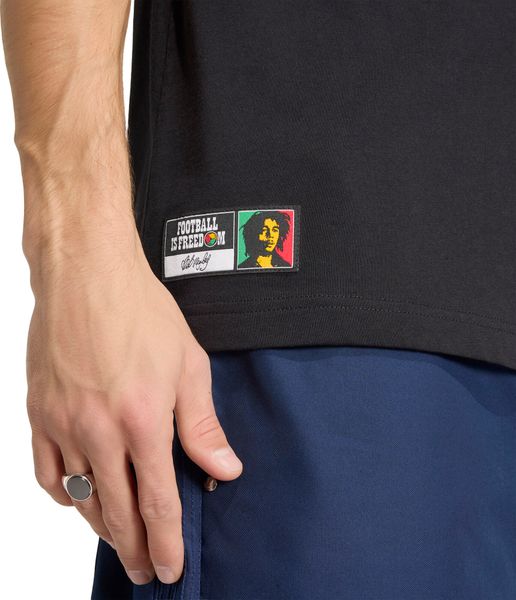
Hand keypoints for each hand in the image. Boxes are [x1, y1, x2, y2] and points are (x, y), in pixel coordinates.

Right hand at [26, 240, 242, 585]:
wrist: (88, 274)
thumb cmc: (141, 312)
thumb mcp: (189, 365)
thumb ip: (203, 425)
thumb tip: (224, 469)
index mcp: (143, 421)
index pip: (156, 503)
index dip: (167, 542)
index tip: (171, 568)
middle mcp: (99, 431)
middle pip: (117, 512)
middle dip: (135, 549)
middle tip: (147, 571)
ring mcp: (63, 424)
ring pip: (81, 498)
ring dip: (101, 527)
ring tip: (119, 542)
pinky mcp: (38, 412)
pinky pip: (45, 471)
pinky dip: (63, 494)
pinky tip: (78, 499)